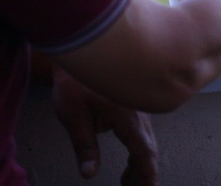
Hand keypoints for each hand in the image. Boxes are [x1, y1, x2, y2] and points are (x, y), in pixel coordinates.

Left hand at [52, 65, 158, 184]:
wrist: (81, 48)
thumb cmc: (74, 81)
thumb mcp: (73, 115)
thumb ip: (84, 145)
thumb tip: (89, 173)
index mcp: (125, 116)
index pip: (143, 151)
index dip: (147, 173)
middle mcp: (137, 112)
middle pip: (148, 149)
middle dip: (143, 173)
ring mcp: (137, 108)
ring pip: (145, 140)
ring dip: (139, 162)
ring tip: (128, 181)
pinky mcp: (132, 104)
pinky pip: (141, 131)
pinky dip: (138, 149)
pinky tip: (129, 158)